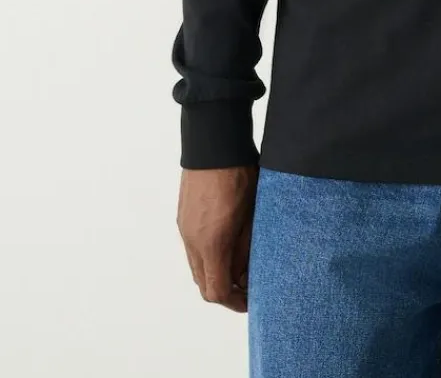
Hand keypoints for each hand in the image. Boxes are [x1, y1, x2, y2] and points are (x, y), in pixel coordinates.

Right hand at [177, 165, 258, 311]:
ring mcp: (184, 228)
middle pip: (204, 283)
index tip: (252, 300)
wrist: (214, 144)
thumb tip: (246, 273)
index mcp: (211, 244)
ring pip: (197, 266)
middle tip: (248, 286)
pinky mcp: (183, 217)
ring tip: (239, 265)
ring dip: (216, 272)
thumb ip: (246, 249)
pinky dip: (208, 256)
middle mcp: (192, 241)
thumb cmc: (238, 175)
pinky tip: (226, 245)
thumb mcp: (252, 215)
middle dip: (226, 291)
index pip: (217, 291)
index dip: (236, 302)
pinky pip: (193, 248)